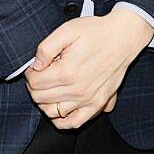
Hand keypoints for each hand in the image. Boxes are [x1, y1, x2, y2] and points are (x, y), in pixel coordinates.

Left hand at [25, 7, 153, 129]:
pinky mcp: (97, 104)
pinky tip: (59, 108)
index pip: (34, 83)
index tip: (35, 66)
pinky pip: (73, 123)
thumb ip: (46, 48)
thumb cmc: (96, 32)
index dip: (30, 73)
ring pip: (52, 112)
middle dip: (35, 86)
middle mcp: (77, 90)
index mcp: (67, 72)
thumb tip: (35, 66)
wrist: (123, 37)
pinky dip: (61, 121)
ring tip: (49, 87)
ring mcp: (88, 100)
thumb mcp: (67, 30)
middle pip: (40, 98)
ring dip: (44, 101)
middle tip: (42, 74)